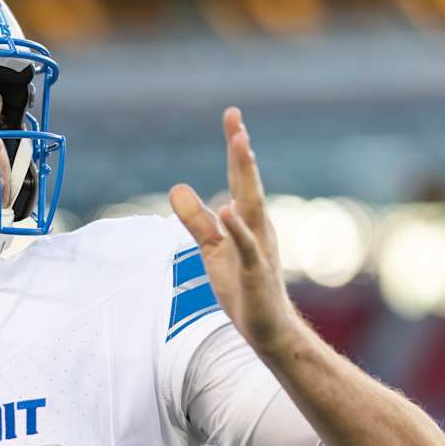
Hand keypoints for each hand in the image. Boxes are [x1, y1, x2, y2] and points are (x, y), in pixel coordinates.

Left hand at [168, 108, 305, 357]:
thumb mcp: (211, 250)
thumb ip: (195, 220)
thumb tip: (177, 188)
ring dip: (246, 176)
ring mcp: (259, 249)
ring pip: (252, 207)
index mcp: (247, 220)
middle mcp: (258, 227)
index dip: (235, 148)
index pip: (239, 178)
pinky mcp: (256, 273)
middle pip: (248, 183)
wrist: (267, 329)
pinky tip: (228, 209)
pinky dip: (238, 229)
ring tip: (240, 146)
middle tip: (235, 119)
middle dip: (241, 151)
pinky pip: (247, 247)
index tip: (232, 116)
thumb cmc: (242, 288)